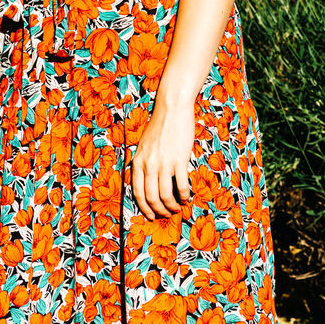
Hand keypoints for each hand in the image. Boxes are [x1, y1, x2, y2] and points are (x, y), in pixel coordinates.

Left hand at [131, 100, 195, 219]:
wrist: (172, 108)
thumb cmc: (160, 126)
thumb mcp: (144, 145)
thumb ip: (144, 162)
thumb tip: (147, 182)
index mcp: (138, 161)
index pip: (137, 192)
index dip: (144, 207)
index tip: (150, 215)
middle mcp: (148, 164)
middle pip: (151, 197)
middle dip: (159, 210)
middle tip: (166, 214)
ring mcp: (164, 162)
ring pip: (166, 195)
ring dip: (172, 206)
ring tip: (177, 208)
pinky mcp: (179, 159)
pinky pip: (181, 185)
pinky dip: (184, 195)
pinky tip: (187, 198)